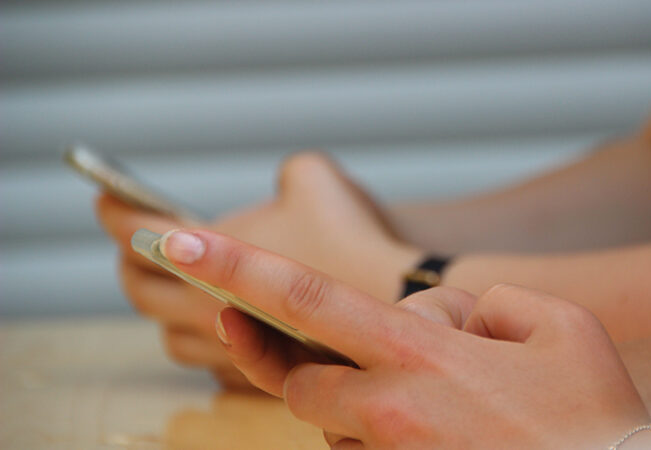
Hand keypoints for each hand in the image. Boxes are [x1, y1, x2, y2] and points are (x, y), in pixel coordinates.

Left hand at [95, 152, 418, 386]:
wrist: (399, 299)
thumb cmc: (352, 238)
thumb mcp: (313, 176)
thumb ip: (280, 173)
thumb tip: (279, 188)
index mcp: (207, 255)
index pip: (137, 234)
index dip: (116, 213)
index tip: (108, 199)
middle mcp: (205, 308)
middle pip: (141, 292)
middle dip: (133, 263)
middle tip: (140, 244)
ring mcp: (229, 348)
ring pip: (172, 337)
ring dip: (167, 311)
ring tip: (179, 288)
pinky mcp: (257, 372)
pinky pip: (212, 363)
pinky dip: (208, 342)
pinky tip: (224, 325)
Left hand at [161, 229, 650, 448]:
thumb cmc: (597, 412)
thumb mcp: (556, 324)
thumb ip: (483, 303)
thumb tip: (439, 318)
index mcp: (422, 357)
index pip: (306, 301)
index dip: (234, 267)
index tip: (173, 243)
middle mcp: (392, 414)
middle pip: (295, 380)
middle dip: (299, 361)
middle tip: (347, 353)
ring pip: (330, 429)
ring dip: (360, 406)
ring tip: (444, 406)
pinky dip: (383, 439)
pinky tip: (446, 433)